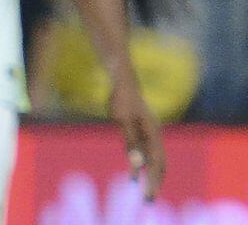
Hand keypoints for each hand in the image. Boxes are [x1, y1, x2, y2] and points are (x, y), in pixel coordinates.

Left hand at [108, 80, 164, 200]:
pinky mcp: (139, 130)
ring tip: (144, 192)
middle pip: (159, 164)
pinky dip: (140, 165)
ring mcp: (148, 133)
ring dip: (149, 176)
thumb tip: (137, 164)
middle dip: (154, 182)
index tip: (148, 195)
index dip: (154, 181)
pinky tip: (134, 174)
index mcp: (154, 134)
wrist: (122, 82)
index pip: (158, 164)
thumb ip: (131, 142)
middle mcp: (155, 135)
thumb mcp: (124, 121)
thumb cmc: (122, 100)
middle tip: (148, 200)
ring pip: (152, 160)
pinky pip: (143, 152)